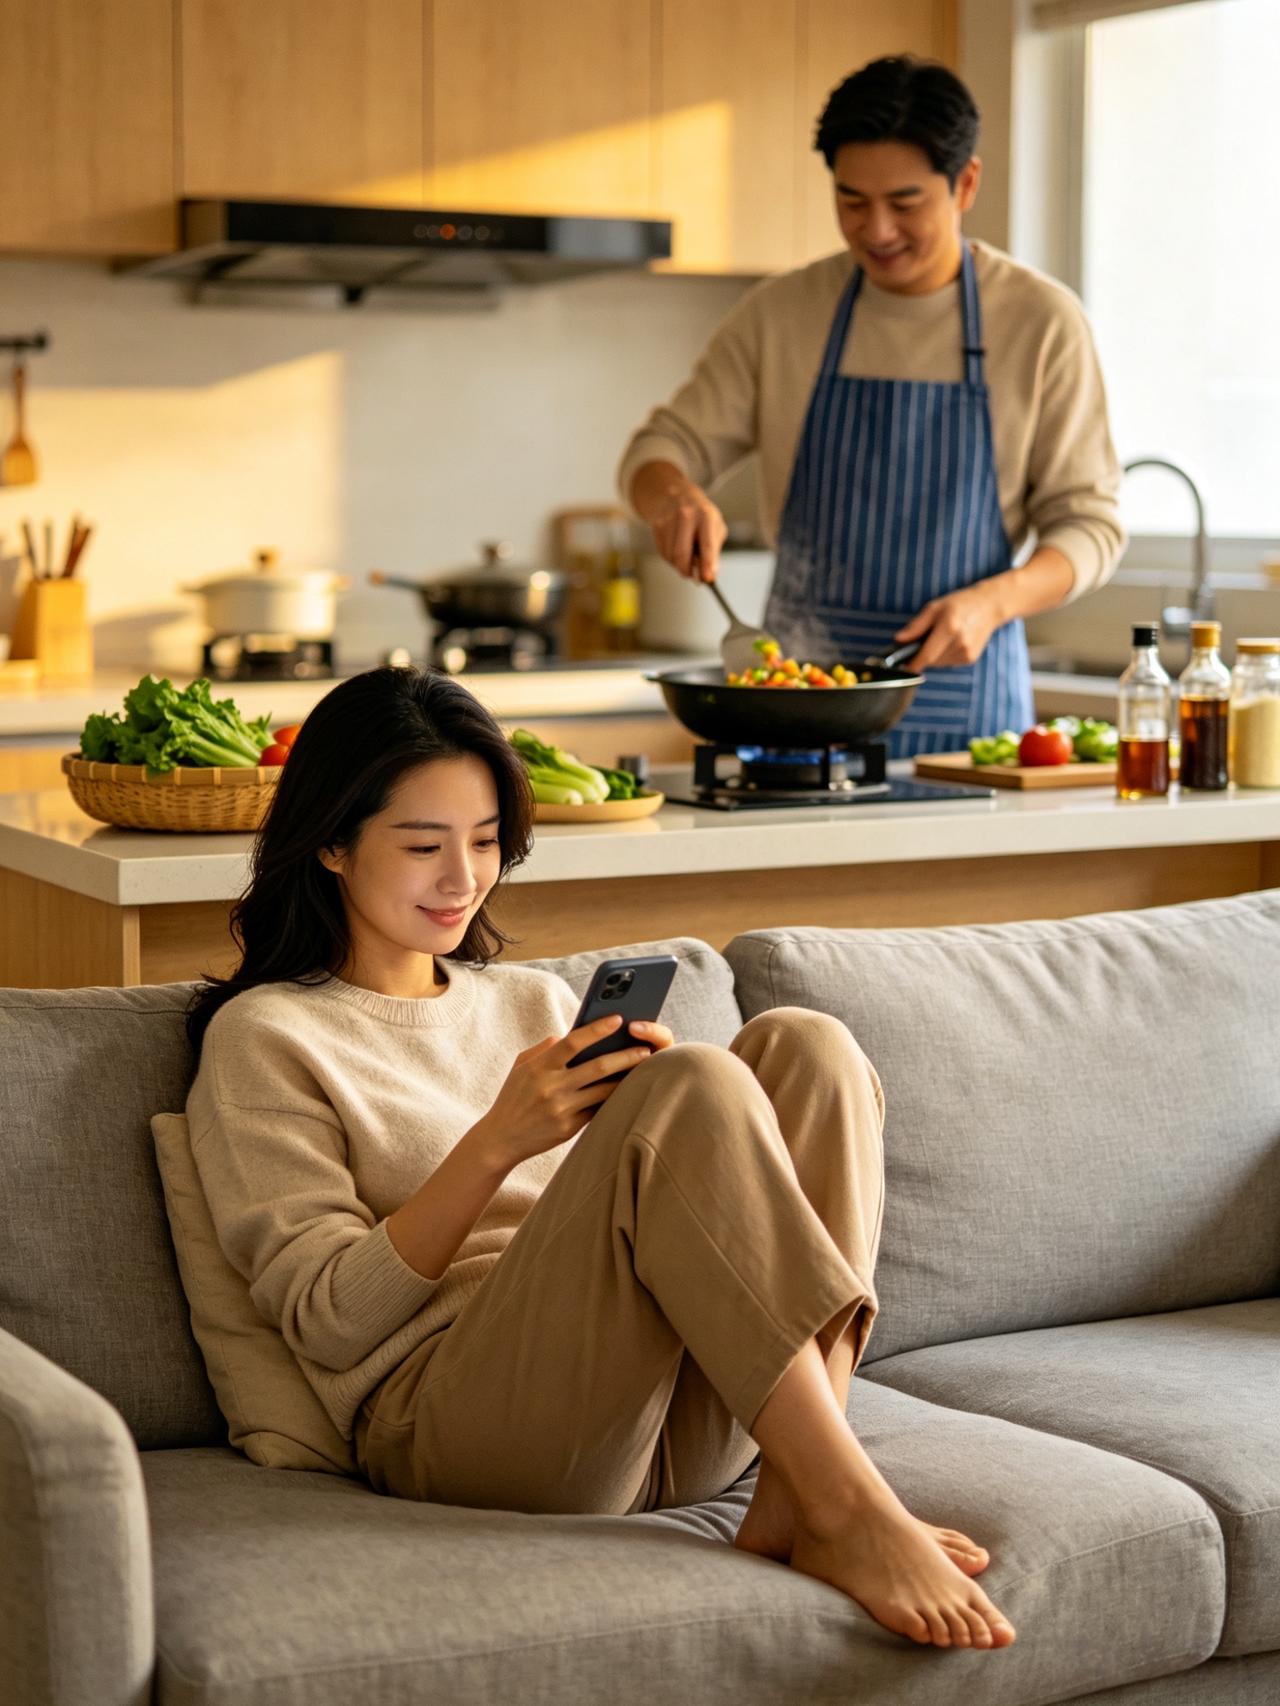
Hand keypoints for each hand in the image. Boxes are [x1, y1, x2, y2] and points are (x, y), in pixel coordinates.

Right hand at [469, 1015, 657, 1170]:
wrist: (501, 1138)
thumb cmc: (514, 1096)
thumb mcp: (521, 1066)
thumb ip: (545, 1048)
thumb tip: (571, 1036)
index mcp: (539, 1067)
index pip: (572, 1041)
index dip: (597, 1029)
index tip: (618, 1019)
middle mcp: (551, 1087)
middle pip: (597, 1067)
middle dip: (625, 1057)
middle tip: (645, 1050)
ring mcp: (561, 1110)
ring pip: (603, 1091)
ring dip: (625, 1080)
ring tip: (643, 1070)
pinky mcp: (568, 1129)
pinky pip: (597, 1111)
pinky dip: (613, 1100)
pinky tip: (627, 1092)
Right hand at [632, 463, 726, 582]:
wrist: (677, 494)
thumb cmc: (701, 515)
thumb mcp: (715, 527)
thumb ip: (714, 551)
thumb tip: (709, 575)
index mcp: (705, 515)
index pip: (707, 545)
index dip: (707, 565)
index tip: (707, 579)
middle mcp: (686, 516)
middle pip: (682, 554)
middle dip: (688, 571)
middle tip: (694, 577)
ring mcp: (668, 521)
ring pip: (671, 557)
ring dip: (680, 566)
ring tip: (688, 559)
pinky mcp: (656, 527)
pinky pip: (664, 553)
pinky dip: (672, 559)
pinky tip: (677, 550)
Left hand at [894, 583, 1005, 669]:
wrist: (989, 606)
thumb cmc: (959, 604)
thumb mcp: (934, 608)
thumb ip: (916, 626)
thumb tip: (898, 640)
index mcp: (949, 627)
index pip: (926, 655)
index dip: (913, 664)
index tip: (904, 666)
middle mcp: (960, 642)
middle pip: (931, 660)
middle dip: (923, 654)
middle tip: (927, 639)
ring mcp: (967, 652)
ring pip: (939, 663)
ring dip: (934, 655)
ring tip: (943, 637)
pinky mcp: (970, 659)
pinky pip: (949, 663)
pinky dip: (945, 656)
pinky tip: (952, 642)